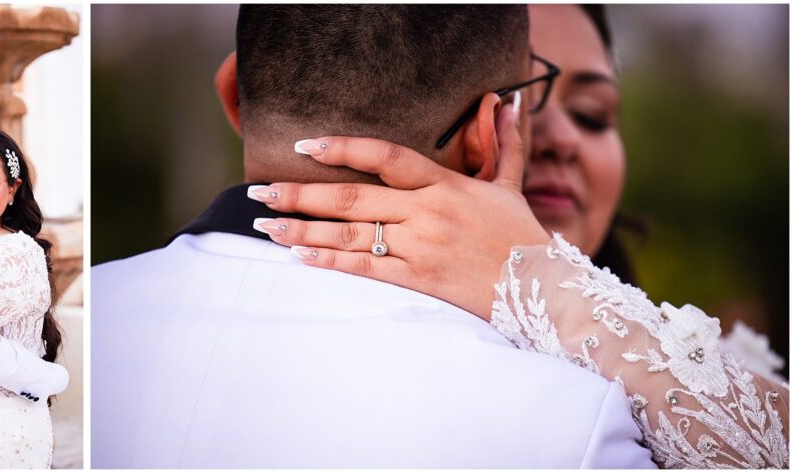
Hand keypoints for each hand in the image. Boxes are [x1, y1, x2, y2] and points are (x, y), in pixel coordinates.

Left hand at [249, 94, 548, 318]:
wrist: (541, 290)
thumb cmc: (519, 236)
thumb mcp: (509, 185)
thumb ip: (502, 142)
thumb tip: (507, 100)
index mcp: (443, 183)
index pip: (383, 156)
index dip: (341, 148)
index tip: (303, 146)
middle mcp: (426, 212)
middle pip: (350, 198)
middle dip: (299, 194)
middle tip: (259, 192)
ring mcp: (420, 247)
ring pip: (348, 235)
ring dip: (302, 231)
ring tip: (266, 227)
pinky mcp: (418, 281)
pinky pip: (365, 269)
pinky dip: (329, 263)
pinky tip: (299, 257)